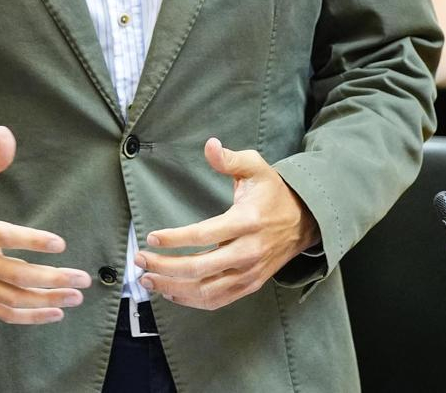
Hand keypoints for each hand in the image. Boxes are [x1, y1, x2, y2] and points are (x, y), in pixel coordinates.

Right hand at [0, 125, 89, 324]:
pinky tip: (54, 313)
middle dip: (52, 278)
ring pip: (13, 297)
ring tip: (76, 297)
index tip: (60, 243)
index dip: (32, 241)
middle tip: (82, 279)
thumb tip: (6, 133)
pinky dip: (29, 317)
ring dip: (47, 301)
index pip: (3, 237)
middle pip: (15, 274)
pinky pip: (3, 312)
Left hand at [134, 137, 319, 311]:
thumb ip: (230, 159)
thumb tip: (210, 145)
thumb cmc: (273, 192)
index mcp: (247, 222)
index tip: (152, 238)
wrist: (304, 221)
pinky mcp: (251, 285)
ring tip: (148, 279)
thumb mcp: (256, 167)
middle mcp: (249, 252)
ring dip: (173, 288)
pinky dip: (191, 300)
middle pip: (200, 268)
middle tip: (140, 260)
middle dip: (165, 266)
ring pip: (206, 290)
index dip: (175, 239)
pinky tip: (171, 292)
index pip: (204, 235)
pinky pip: (218, 300)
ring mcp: (250, 272)